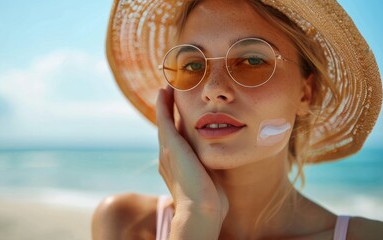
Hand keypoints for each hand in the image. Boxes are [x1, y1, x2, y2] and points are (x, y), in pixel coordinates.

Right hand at [156, 86, 227, 237]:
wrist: (202, 211)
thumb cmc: (211, 202)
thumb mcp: (211, 180)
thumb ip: (211, 168)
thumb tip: (220, 163)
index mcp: (176, 166)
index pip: (176, 139)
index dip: (176, 124)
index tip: (181, 112)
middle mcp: (167, 157)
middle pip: (166, 128)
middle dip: (167, 110)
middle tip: (169, 93)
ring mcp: (166, 151)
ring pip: (163, 121)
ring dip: (164, 103)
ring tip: (167, 88)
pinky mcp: (170, 146)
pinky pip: (163, 119)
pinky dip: (162, 105)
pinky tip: (163, 91)